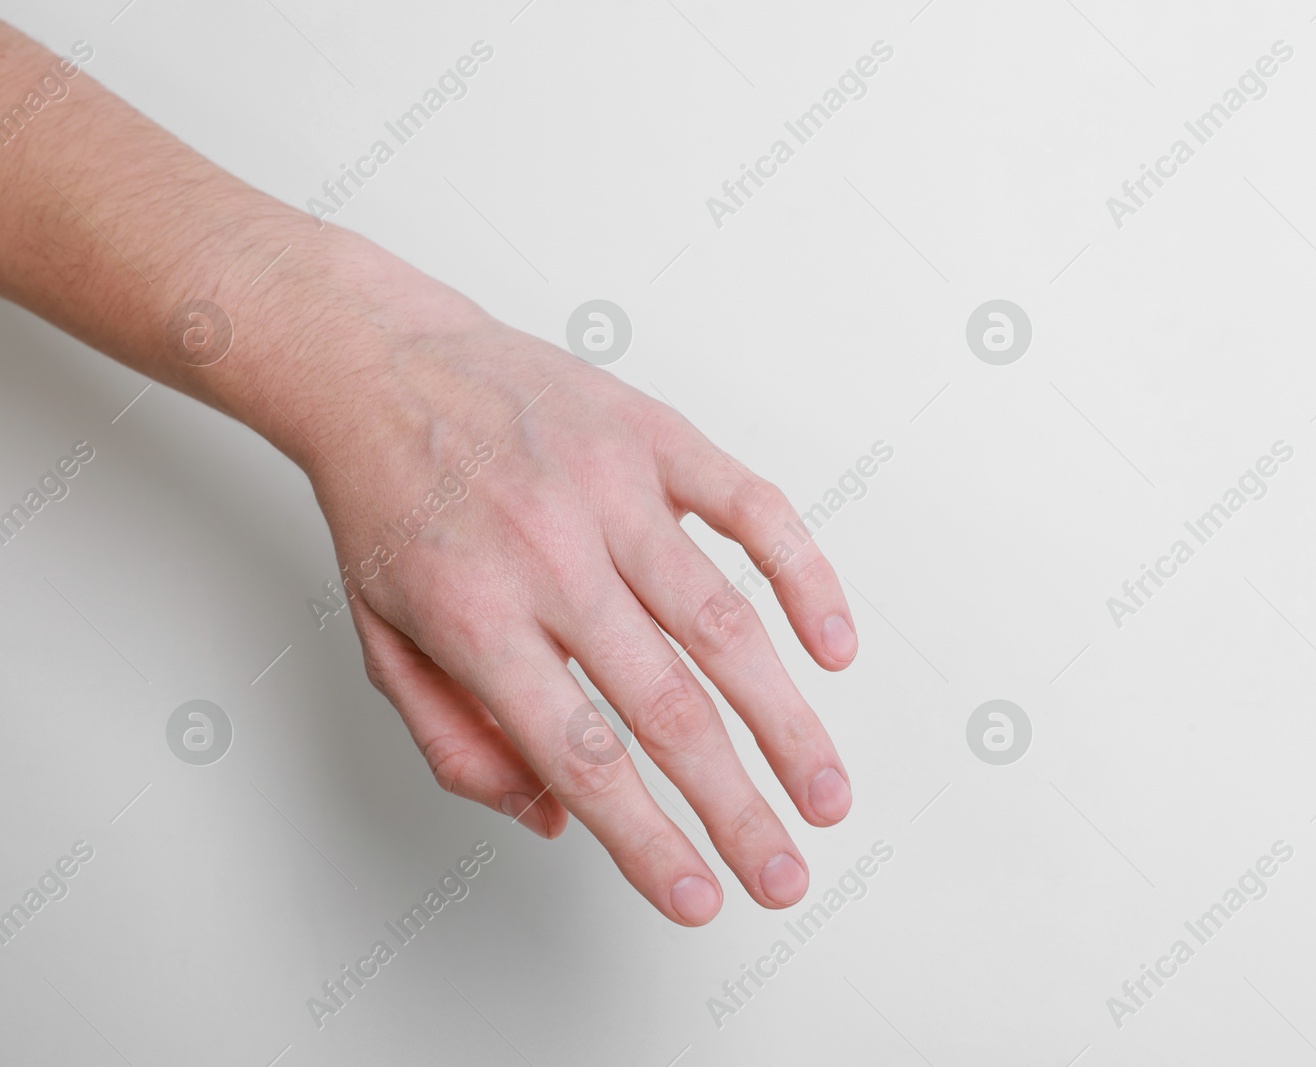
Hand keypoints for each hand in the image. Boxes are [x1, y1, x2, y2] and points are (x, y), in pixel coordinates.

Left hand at [304, 302, 858, 925]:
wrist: (380, 365)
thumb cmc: (387, 508)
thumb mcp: (381, 641)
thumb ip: (458, 743)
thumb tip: (554, 818)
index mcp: (475, 618)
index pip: (581, 757)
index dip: (648, 842)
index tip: (700, 900)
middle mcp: (550, 557)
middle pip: (668, 707)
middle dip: (738, 808)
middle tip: (786, 873)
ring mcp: (611, 490)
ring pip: (724, 621)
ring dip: (787, 720)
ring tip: (825, 791)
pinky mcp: (655, 437)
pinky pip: (753, 510)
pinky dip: (805, 578)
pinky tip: (831, 646)